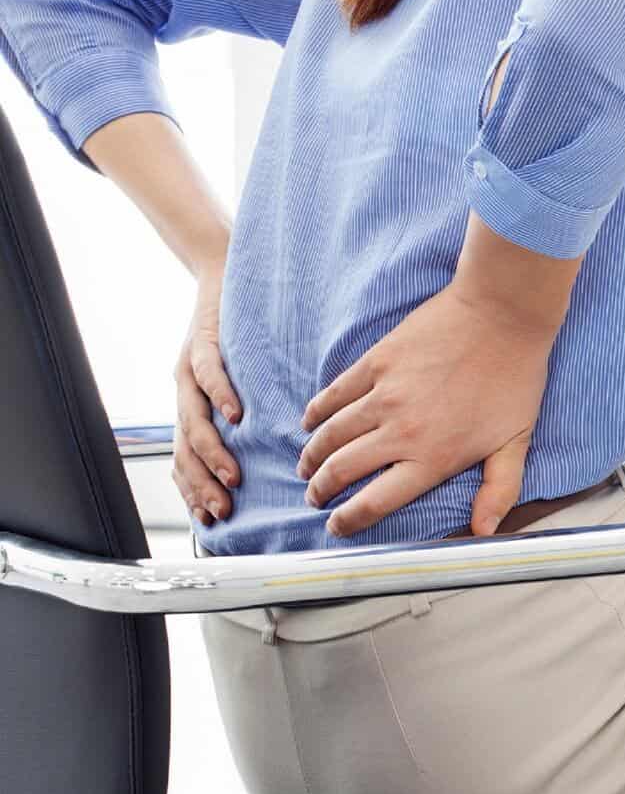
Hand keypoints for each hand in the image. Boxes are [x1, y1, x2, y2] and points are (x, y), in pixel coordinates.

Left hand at [173, 276, 242, 526]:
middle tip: (223, 509)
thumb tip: (272, 451)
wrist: (221, 273)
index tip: (214, 520)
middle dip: (202, 485)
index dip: (194, 492)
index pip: (184, 461)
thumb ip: (247, 415)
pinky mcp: (204, 342)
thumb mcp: (239, 382)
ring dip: (212, 454)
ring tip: (231, 476)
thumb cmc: (240, 331)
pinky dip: (222, 397)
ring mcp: (190, 369)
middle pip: (185, 451)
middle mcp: (185, 394)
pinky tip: (238, 416)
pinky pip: (209, 375)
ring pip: (193, 421)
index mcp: (194, 407)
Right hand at [298, 248, 565, 537]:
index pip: (375, 502)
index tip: (336, 527)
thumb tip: (486, 531)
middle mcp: (401, 431)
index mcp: (433, 458)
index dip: (349, 520)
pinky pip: (334, 394)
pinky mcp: (376, 362)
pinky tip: (309, 423)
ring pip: (331, 435)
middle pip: (342, 470)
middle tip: (314, 498)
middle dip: (321, 490)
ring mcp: (384, 395)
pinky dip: (316, 412)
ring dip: (312, 456)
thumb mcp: (516, 442)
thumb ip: (499, 490)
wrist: (503, 315)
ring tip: (306, 468)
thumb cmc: (515, 378)